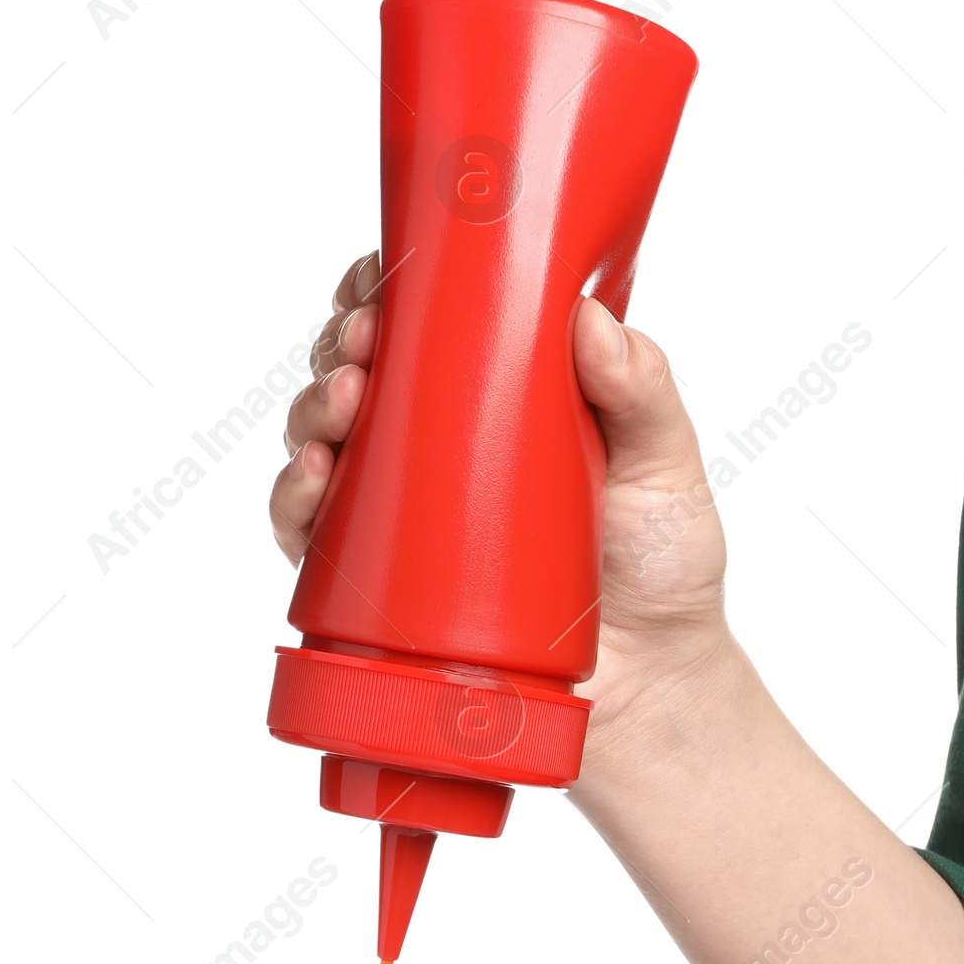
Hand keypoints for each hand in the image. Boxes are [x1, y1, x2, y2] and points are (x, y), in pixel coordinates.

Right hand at [269, 253, 731, 777]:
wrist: (652, 690)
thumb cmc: (663, 574)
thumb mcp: (668, 465)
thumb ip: (642, 391)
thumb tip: (588, 316)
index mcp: (502, 395)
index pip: (427, 320)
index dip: (391, 286)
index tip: (385, 273)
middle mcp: (443, 445)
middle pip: (362, 366)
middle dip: (344, 338)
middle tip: (363, 339)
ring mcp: (407, 515)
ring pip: (325, 438)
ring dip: (313, 407)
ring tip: (344, 403)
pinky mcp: (384, 586)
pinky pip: (313, 535)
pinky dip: (295, 499)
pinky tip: (312, 476)